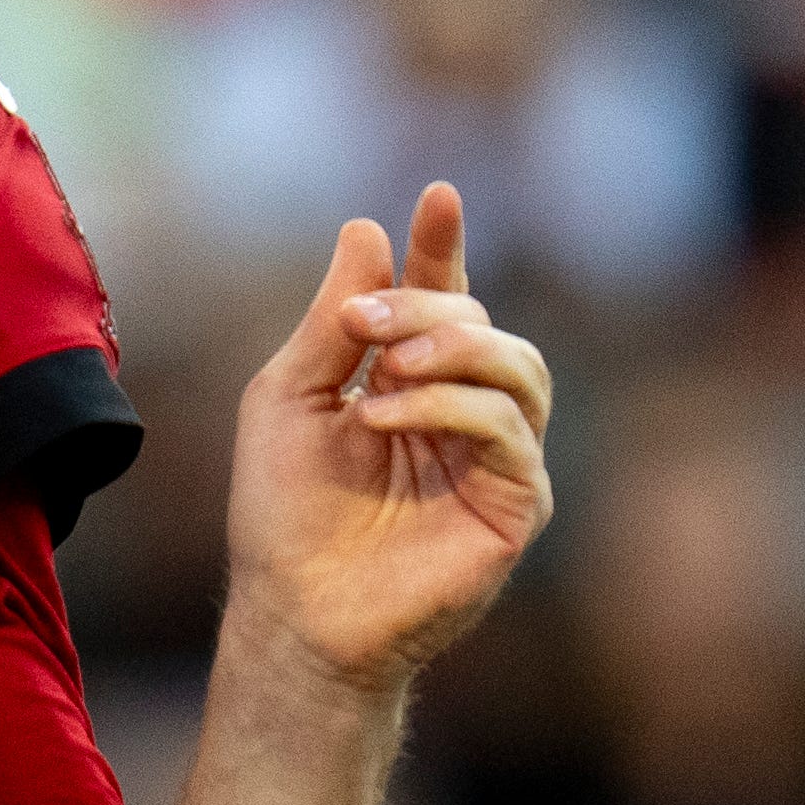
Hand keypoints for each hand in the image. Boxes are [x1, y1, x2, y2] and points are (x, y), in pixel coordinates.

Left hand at [224, 182, 551, 697]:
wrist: (291, 609)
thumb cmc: (285, 512)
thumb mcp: (291, 395)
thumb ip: (332, 320)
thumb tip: (368, 229)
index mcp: (412, 383)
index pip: (444, 298)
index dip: (443, 246)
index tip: (437, 195)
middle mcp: (464, 415)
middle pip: (482, 324)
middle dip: (423, 307)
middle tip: (358, 324)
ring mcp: (498, 462)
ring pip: (519, 368)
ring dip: (450, 350)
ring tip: (383, 370)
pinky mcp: (515, 508)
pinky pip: (510, 431)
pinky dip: (448, 407)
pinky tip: (384, 415)